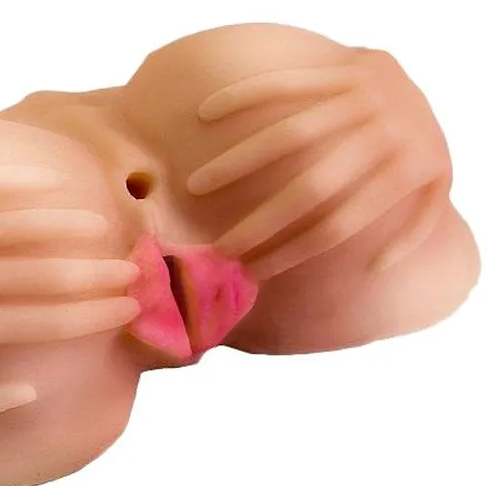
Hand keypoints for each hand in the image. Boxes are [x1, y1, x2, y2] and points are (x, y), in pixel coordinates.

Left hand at [0, 165, 140, 419]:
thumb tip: (32, 391)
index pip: (42, 322)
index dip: (92, 316)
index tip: (127, 310)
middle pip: (40, 276)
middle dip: (94, 275)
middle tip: (133, 272)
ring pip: (13, 229)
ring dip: (64, 226)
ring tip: (103, 226)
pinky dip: (13, 182)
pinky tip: (47, 178)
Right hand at [187, 49, 451, 278]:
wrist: (427, 76)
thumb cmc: (420, 147)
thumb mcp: (436, 192)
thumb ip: (415, 232)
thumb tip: (374, 268)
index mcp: (406, 173)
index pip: (338, 226)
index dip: (292, 253)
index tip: (253, 271)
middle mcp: (383, 135)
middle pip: (311, 189)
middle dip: (261, 223)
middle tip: (220, 247)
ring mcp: (361, 97)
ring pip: (289, 134)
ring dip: (238, 161)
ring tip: (196, 186)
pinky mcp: (341, 67)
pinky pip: (285, 81)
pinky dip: (242, 96)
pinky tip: (206, 114)